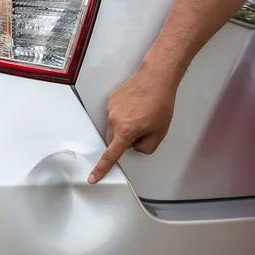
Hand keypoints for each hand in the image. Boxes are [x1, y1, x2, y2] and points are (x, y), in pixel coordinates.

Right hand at [88, 64, 178, 183]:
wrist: (156, 78)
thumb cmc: (160, 101)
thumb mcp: (160, 132)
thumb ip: (146, 147)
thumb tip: (136, 147)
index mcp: (126, 131)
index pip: (111, 155)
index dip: (101, 169)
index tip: (93, 177)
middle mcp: (115, 121)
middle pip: (114, 140)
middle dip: (126, 139)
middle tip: (143, 128)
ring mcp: (111, 110)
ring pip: (114, 128)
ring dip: (126, 126)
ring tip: (141, 113)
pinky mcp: (111, 101)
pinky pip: (114, 115)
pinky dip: (124, 115)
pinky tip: (136, 106)